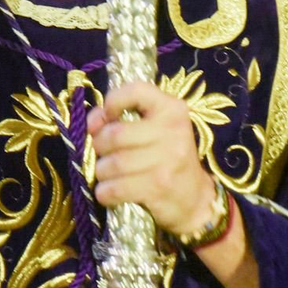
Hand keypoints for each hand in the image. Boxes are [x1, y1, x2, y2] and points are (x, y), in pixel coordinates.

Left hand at [88, 81, 216, 235]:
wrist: (195, 197)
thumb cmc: (167, 157)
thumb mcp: (154, 128)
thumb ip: (123, 117)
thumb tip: (92, 122)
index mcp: (171, 109)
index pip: (136, 90)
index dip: (113, 101)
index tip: (107, 117)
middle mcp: (172, 131)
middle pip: (115, 134)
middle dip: (99, 146)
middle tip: (103, 153)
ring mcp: (168, 160)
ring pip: (113, 164)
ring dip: (102, 171)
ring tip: (107, 174)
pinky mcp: (159, 187)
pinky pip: (116, 188)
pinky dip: (105, 192)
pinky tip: (109, 192)